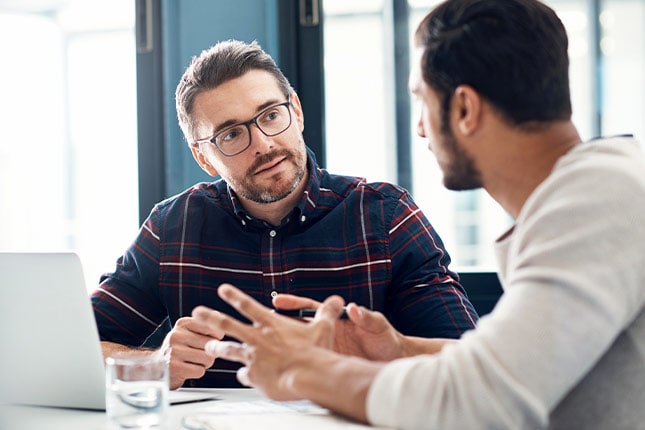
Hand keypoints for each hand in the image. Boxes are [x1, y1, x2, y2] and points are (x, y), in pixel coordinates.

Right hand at [158, 316, 224, 388]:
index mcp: (183, 323)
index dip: (216, 337)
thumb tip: (218, 317)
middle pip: (211, 345)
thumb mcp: (189, 332)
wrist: (158, 366)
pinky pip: (199, 371)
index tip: (208, 340)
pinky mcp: (174, 367)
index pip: (213, 328)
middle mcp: (176, 335)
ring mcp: (174, 351)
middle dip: (210, 353)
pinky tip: (188, 369)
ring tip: (193, 361)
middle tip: (198, 354)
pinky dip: (197, 372)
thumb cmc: (180, 349)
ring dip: (204, 363)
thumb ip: (206, 325)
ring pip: (208, 358)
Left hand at [192, 283, 344, 399]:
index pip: (248, 305)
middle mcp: (258, 338)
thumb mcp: (323, 327)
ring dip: (217, 349)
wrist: (310, 375)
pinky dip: (244, 376)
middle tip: (197, 312)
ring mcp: (254, 358)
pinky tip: (243, 378)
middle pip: (227, 325)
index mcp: (271, 324)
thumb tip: (338, 300)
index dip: (234, 296)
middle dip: (210, 317)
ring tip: (208, 348)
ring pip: (229, 350)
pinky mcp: (254, 376)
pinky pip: (244, 376)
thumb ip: (327, 312)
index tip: (222, 289)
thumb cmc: (316, 352)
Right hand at [273, 294, 406, 360]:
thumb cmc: (387, 340)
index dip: (293, 304)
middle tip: (259, 322)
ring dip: (283, 346)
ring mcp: (327, 349)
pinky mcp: (330, 364)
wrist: (394, 360)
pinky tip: (282, 370)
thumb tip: (354, 308)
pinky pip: (310, 364)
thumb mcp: (378, 326)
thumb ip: (367, 316)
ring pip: (299, 347)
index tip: (277, 301)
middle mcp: (328, 333)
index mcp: (337, 320)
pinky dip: (296, 367)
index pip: (310, 308)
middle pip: (298, 327)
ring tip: (261, 348)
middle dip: (278, 325)